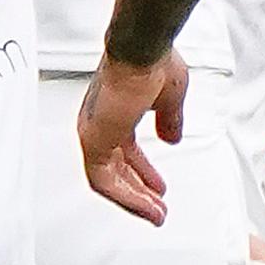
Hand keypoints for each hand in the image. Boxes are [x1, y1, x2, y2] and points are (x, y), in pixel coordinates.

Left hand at [77, 48, 185, 223]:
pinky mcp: (94, 141)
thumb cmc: (153, 61)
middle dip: (139, 192)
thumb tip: (171, 137)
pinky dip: (125, 197)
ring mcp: (95, 132)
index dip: (142, 172)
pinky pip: (104, 180)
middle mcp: (101, 123)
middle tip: (156, 209)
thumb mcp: (169, 99)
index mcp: (116, 112)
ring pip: (108, 180)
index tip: (158, 188)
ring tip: (155, 215)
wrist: (143, 50)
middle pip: (116, 169)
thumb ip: (169, 121)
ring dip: (134, 200)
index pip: (124, 151)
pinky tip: (144, 207)